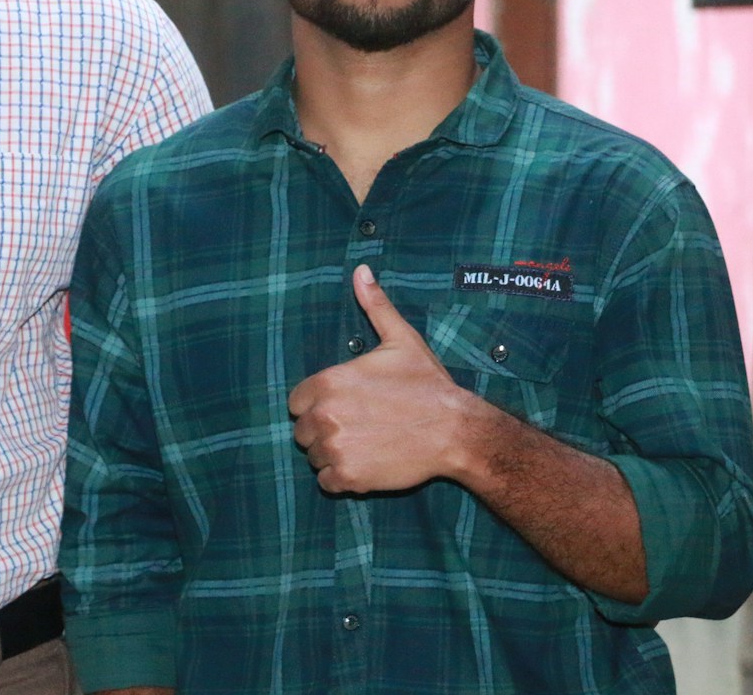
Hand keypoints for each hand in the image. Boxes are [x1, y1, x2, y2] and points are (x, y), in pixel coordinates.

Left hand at [287, 265, 476, 493]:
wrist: (454, 430)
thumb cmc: (426, 385)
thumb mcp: (400, 339)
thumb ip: (374, 306)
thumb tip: (361, 270)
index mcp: (328, 382)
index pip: (297, 402)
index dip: (318, 405)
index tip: (345, 406)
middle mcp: (324, 415)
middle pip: (303, 431)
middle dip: (324, 430)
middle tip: (359, 426)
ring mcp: (334, 448)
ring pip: (314, 457)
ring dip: (333, 454)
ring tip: (366, 444)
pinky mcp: (348, 477)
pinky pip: (327, 482)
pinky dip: (342, 478)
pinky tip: (367, 464)